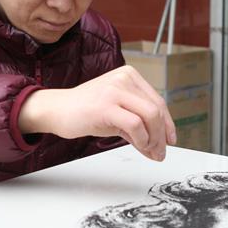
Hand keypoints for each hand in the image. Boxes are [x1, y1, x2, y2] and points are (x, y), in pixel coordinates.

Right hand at [18, 66, 177, 160]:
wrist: (57, 110)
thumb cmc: (86, 111)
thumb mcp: (118, 113)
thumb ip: (139, 124)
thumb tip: (159, 145)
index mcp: (129, 76)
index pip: (158, 101)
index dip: (168, 123)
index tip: (170, 139)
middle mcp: (124, 78)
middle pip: (157, 109)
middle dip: (162, 135)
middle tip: (160, 152)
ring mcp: (114, 90)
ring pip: (150, 115)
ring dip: (154, 139)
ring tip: (150, 151)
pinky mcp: (106, 105)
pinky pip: (135, 124)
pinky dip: (142, 139)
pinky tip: (140, 146)